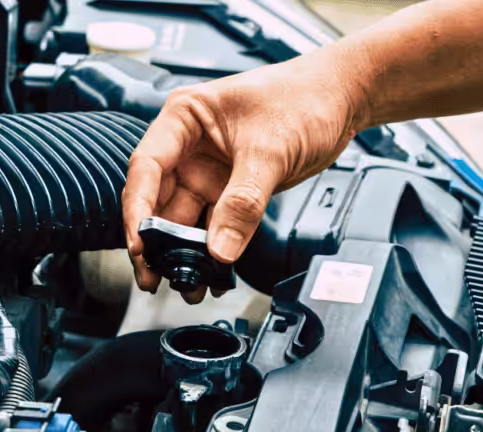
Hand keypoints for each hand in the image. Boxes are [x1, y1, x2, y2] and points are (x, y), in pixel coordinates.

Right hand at [123, 53, 365, 302]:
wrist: (343, 99)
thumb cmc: (304, 97)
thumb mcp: (271, 148)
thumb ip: (243, 201)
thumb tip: (220, 248)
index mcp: (185, 117)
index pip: (147, 166)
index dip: (139, 208)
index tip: (142, 243)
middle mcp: (188, 146)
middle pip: (158, 200)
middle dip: (155, 242)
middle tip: (154, 276)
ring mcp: (207, 170)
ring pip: (183, 219)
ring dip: (182, 253)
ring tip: (186, 284)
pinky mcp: (228, 190)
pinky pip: (212, 226)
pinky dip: (211, 251)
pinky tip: (213, 273)